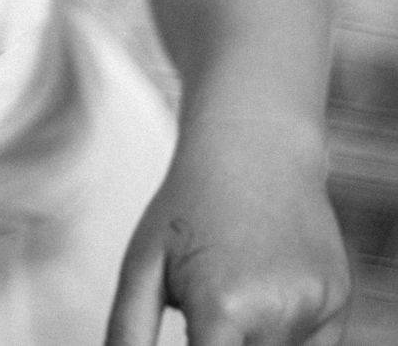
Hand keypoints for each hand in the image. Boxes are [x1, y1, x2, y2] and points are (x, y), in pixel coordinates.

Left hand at [104, 117, 350, 345]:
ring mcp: (315, 306)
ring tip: (235, 280)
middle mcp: (277, 313)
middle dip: (221, 342)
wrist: (255, 141)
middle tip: (208, 297)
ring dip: (252, 337)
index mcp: (223, 309)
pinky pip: (310, 344)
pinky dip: (284, 328)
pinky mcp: (338, 299)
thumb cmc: (188, 205)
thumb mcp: (143, 263)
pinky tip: (267, 277)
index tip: (193, 333)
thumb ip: (128, 332)